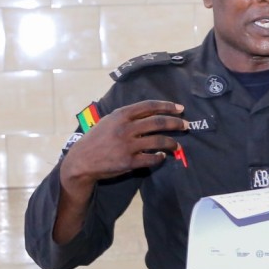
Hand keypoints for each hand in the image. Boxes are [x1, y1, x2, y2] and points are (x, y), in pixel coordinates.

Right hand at [61, 100, 186, 188]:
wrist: (82, 160)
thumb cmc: (97, 138)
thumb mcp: (109, 120)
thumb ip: (127, 116)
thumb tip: (150, 113)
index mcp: (121, 115)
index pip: (149, 106)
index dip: (167, 106)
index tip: (179, 108)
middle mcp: (126, 128)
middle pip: (158, 122)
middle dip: (175, 123)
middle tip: (186, 125)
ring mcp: (127, 145)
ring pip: (158, 141)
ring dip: (171, 142)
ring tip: (177, 144)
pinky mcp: (128, 162)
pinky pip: (151, 158)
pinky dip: (160, 157)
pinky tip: (163, 156)